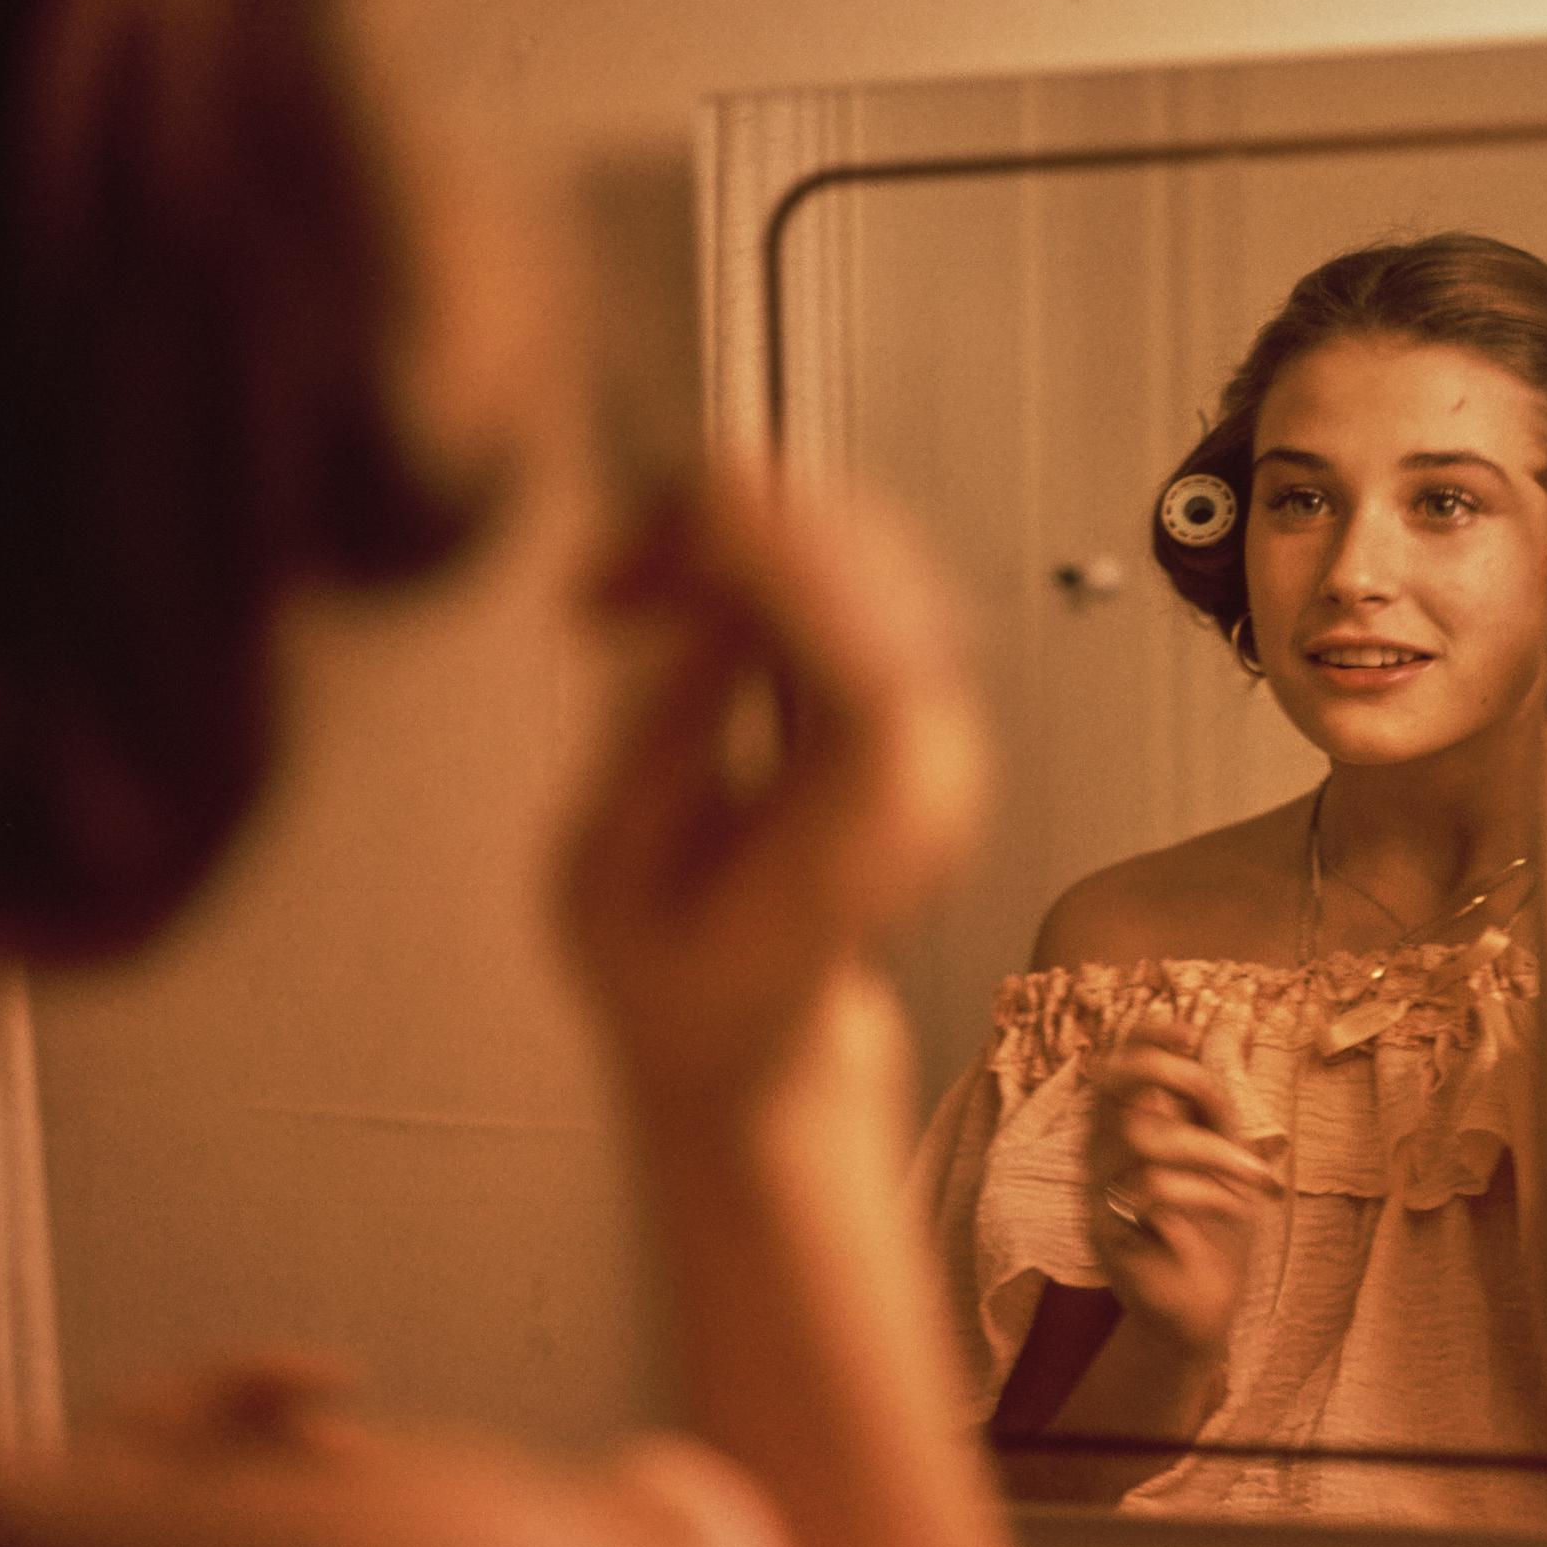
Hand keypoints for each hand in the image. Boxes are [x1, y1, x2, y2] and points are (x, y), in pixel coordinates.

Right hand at [560, 477, 987, 1117]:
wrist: (750, 1036)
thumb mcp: (607, 876)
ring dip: (744, 533)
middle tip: (616, 556)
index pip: (871, 664)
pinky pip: (858, 577)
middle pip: (881, 586)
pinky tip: (684, 576)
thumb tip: (710, 612)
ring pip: (873, 559)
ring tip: (627, 577)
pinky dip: (766, 551)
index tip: (695, 509)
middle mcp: (936, 771)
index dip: (790, 567)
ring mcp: (940, 730)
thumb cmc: (681, 983)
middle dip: (742, 532)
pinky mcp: (916, 697)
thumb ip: (665, 737)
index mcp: (877, 830)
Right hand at [1083, 1026, 1281, 1358]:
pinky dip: (1207, 1193)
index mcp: (1124, 1126)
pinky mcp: (1108, 1236)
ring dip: (1213, 1150)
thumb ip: (1208, 1107)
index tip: (1188, 1033)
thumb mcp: (1219, 1154)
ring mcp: (1098, 1194)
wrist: (1201, 1306)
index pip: (1115, 1061)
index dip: (1144, 1036)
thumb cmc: (1211, 1225)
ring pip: (1142, 1136)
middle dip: (1169, 1073)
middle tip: (1215, 1097)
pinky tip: (1235, 1206)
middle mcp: (1101, 1153)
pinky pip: (1153, 1193)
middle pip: (1111, 1084)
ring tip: (1255, 1176)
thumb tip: (1208, 1042)